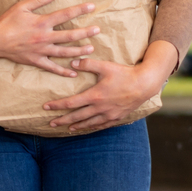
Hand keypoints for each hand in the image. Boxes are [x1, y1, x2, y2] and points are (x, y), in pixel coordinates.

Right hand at [0, 0, 98, 77]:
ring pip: (64, 52)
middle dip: (85, 32)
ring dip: (79, 50)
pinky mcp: (36, 61)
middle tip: (97, 30)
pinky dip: (63, 71)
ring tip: (91, 48)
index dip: (79, 10)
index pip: (65, 15)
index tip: (91, 6)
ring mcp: (41, 51)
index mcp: (42, 22)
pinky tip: (74, 72)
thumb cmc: (7, 21)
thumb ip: (38, 0)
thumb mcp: (21, 6)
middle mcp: (44, 37)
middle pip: (69, 35)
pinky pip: (52, 68)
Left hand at [43, 42, 179, 131]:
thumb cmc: (125, 74)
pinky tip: (87, 128)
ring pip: (88, 123)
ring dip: (76, 126)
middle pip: (76, 117)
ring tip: (66, 128)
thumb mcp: (105, 66)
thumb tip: (72, 62)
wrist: (145, 84)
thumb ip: (87, 64)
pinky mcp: (117, 117)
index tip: (46, 107)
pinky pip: (101, 125)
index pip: (71, 103)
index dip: (57, 106)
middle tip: (50, 123)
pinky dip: (92, 127)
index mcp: (94, 96)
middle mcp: (100, 108)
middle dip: (62, 120)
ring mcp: (109, 114)